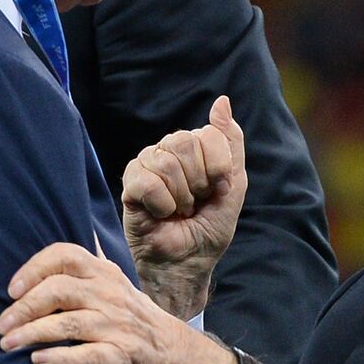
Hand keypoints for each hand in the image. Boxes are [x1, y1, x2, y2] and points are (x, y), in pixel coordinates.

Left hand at [0, 243, 237, 363]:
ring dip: (32, 334)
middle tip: (1, 325)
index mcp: (102, 272)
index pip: (65, 255)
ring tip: (7, 344)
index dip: (33, 269)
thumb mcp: (111, 279)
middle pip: (60, 290)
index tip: (10, 290)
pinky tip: (38, 361)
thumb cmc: (128, 311)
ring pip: (69, 324)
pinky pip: (88, 356)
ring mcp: (117, 324)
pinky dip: (60, 359)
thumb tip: (62, 235)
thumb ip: (84, 262)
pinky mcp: (123, 354)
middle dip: (24, 308)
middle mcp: (109, 293)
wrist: (170, 347)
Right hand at [121, 95, 246, 318]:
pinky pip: (148, 182)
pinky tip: (161, 214)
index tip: (216, 191)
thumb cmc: (208, 226)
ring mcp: (146, 165)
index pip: (209, 134)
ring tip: (178, 211)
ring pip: (166, 162)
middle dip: (198, 182)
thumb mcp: (234, 185)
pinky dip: (162, 205)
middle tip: (195, 203)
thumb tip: (222, 101)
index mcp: (194, 146)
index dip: (218, 169)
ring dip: (180, 197)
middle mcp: (168, 150)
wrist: (188, 262)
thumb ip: (230, 142)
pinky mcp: (129, 185)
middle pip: (185, 142)